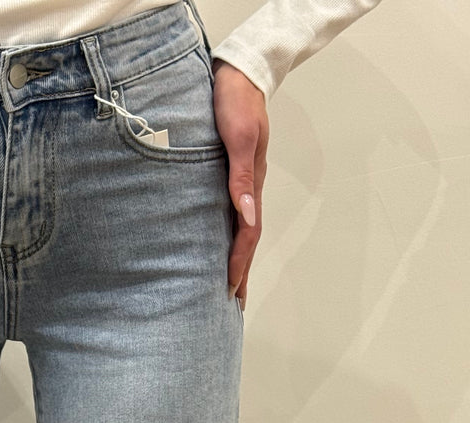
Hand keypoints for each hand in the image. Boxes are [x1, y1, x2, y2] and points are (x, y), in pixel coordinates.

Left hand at [211, 58, 268, 309]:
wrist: (239, 72)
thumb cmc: (236, 102)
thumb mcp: (240, 137)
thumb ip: (242, 175)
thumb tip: (247, 214)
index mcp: (251, 184)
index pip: (247, 234)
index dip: (238, 263)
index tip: (229, 289)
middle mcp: (248, 188)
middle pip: (247, 240)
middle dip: (241, 272)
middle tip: (234, 305)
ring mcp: (240, 181)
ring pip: (240, 229)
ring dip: (236, 258)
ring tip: (229, 285)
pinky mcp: (229, 173)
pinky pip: (229, 214)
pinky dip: (227, 236)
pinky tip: (218, 244)